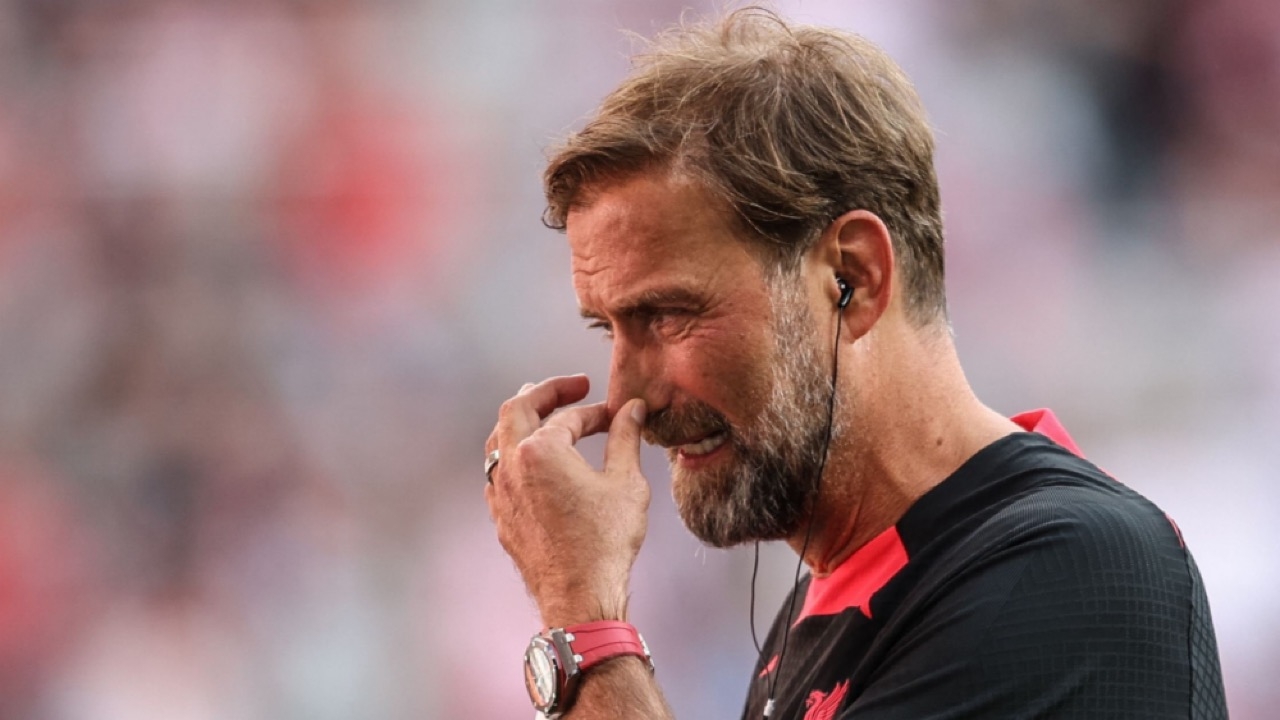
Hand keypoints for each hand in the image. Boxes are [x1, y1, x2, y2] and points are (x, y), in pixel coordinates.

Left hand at [484, 375, 648, 626]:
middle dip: (546, 392)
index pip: (568, 417)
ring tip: (546, 414)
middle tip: (573, 387)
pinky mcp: (500, 515)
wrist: (579, 596)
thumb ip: (626, 438)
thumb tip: (633, 410)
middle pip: (517, 409)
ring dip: (523, 420)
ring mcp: (500, 492)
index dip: (595, 412)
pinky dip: (514, 453)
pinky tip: (533, 460)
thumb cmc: (605, 542)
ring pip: (499, 439)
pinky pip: (497, 470)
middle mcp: (511, 465)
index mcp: (540, 451)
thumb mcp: (626, 483)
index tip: (616, 415)